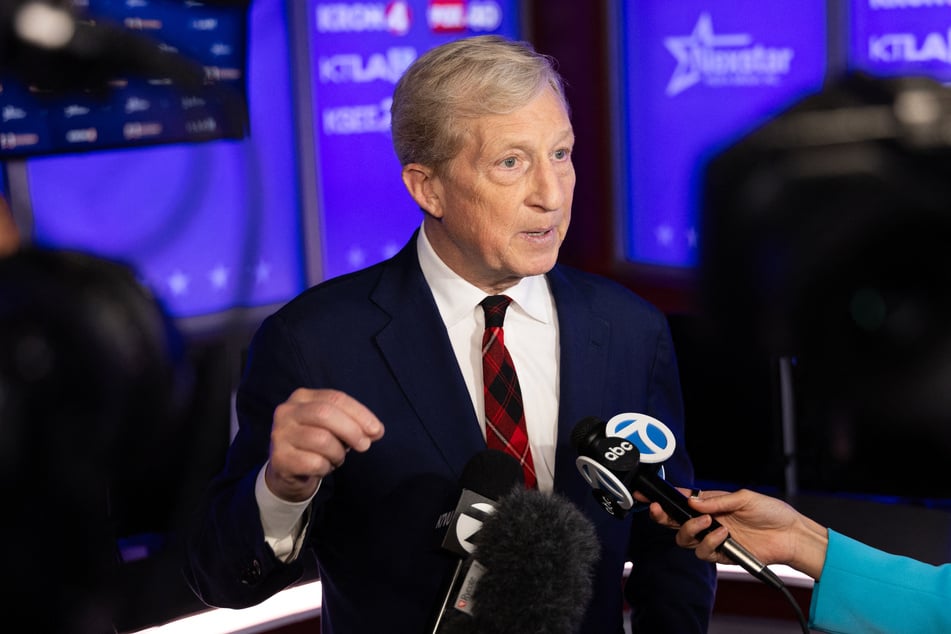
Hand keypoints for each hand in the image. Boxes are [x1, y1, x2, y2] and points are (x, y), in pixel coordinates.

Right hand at [265, 388, 384, 501]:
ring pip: (321, 440)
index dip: (360, 413)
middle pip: (325, 414)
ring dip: (338, 453)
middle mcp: (287, 411)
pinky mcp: (279, 458)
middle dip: (352, 430)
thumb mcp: (334, 428)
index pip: (335, 398)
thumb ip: (354, 424)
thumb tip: (376, 431)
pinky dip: (326, 467)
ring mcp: (279, 434)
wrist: (287, 472)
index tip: (377, 430)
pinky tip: (323, 467)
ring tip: (337, 458)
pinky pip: (314, 462)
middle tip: (365, 446)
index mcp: (302, 397)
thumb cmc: (316, 444)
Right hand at [638, 487, 827, 578]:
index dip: (664, 499)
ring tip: (708, 522)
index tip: (648, 495)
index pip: (681, 501)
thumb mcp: (744, 497)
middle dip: (663, 517)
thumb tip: (692, 501)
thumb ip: (715, 500)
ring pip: (684, 540)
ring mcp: (714, 539)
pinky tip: (723, 535)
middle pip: (675, 523)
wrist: (791, 536)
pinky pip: (704, 553)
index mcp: (711, 505)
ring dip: (691, 530)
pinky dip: (711, 542)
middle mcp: (708, 522)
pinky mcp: (722, 555)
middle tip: (660, 511)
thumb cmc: (771, 513)